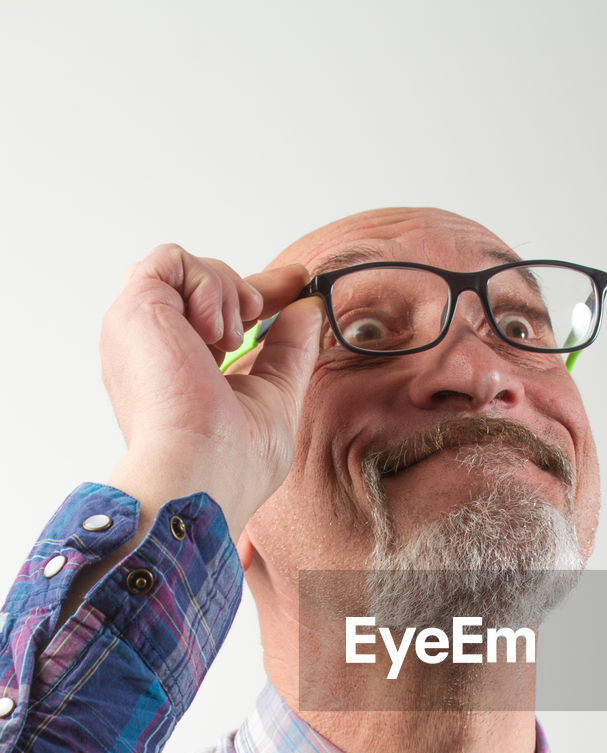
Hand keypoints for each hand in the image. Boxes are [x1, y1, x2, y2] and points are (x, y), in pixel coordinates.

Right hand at [100, 244, 323, 539]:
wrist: (197, 476)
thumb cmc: (231, 462)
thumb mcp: (275, 397)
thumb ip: (289, 351)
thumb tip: (309, 307)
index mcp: (178, 373)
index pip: (215, 317)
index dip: (260, 292)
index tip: (299, 282)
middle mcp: (153, 350)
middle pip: (199, 287)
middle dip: (247, 287)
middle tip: (272, 305)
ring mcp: (139, 330)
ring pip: (186, 269)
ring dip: (227, 292)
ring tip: (231, 341)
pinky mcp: (134, 310)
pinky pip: (172, 260)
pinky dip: (207, 283)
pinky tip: (215, 330)